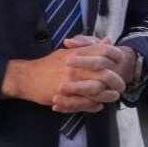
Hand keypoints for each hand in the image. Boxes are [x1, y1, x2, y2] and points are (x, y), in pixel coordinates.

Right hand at [1, 37, 130, 112]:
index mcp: (77, 54)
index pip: (104, 51)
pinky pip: (84, 103)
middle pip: (105, 73)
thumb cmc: (49, 64)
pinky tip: (99, 105)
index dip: (116, 56)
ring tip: (114, 96)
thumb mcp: (69, 52)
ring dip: (108, 95)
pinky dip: (94, 106)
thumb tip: (108, 40)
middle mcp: (76, 68)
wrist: (25, 78)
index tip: (122, 63)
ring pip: (97, 91)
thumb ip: (90, 47)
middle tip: (122, 85)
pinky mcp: (64, 97)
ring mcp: (70, 83)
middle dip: (117, 80)